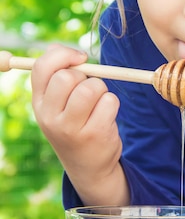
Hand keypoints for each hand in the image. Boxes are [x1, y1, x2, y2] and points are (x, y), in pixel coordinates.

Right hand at [31, 44, 127, 205]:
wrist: (88, 167)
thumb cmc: (75, 126)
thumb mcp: (58, 105)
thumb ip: (58, 77)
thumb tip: (65, 51)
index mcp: (38, 103)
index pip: (42, 67)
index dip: (63, 54)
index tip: (80, 59)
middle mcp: (49, 117)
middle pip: (68, 77)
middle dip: (86, 77)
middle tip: (89, 91)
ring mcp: (71, 128)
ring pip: (92, 87)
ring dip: (102, 90)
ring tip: (98, 105)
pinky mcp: (94, 134)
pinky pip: (109, 101)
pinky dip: (112, 104)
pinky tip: (106, 118)